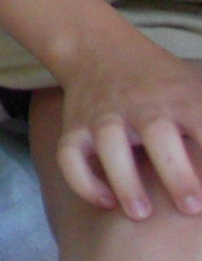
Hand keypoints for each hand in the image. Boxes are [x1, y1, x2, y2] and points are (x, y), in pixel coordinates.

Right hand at [51, 37, 201, 218]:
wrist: (98, 49)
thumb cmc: (164, 82)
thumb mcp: (200, 90)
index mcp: (181, 98)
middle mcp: (143, 106)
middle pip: (156, 134)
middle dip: (175, 172)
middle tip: (192, 206)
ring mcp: (105, 116)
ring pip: (108, 145)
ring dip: (124, 180)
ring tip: (142, 212)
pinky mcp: (76, 128)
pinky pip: (71, 155)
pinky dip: (84, 181)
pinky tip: (106, 201)